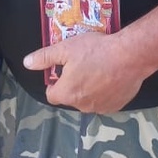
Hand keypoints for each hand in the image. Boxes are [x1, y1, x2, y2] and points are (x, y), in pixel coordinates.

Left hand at [23, 31, 145, 112]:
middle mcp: (81, 106)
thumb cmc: (96, 51)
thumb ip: (45, 57)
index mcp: (67, 93)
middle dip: (73, 84)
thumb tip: (27, 63)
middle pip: (70, 97)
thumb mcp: (66, 48)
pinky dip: (105, 92)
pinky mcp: (116, 106)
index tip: (63, 70)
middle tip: (83, 65)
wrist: (130, 56)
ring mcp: (100, 108)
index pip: (51, 95)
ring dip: (89, 89)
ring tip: (98, 69)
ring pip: (88, 100)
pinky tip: (110, 76)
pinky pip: (105, 101)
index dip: (55, 82)